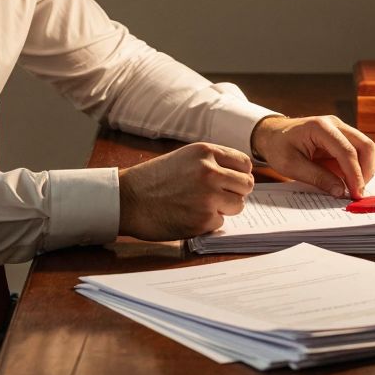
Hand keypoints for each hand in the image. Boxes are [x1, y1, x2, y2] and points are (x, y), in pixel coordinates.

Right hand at [118, 142, 254, 240]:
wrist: (127, 199)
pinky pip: (221, 222)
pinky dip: (208, 222)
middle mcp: (210, 172)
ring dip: (224, 208)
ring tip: (201, 206)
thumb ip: (211, 162)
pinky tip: (189, 216)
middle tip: (218, 197)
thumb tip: (238, 175)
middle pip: (246, 185)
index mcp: (206, 152)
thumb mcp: (184, 158)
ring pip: (238, 205)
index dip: (239, 174)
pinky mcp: (203, 220)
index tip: (231, 182)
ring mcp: (209, 197)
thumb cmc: (153, 179)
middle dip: (235, 192)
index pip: (244, 163)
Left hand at [250, 115, 374, 198]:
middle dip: (365, 171)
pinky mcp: (341, 137)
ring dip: (363, 170)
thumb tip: (341, 191)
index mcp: (320, 127)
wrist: (272, 134)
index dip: (354, 174)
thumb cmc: (278, 147)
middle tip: (358, 193)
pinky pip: (357, 152)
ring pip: (365, 148)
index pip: (346, 151)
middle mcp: (334, 124)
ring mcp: (340, 129)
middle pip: (364, 145)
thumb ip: (317, 178)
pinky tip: (348, 182)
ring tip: (352, 189)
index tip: (356, 194)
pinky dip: (357, 168)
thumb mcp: (291, 166)